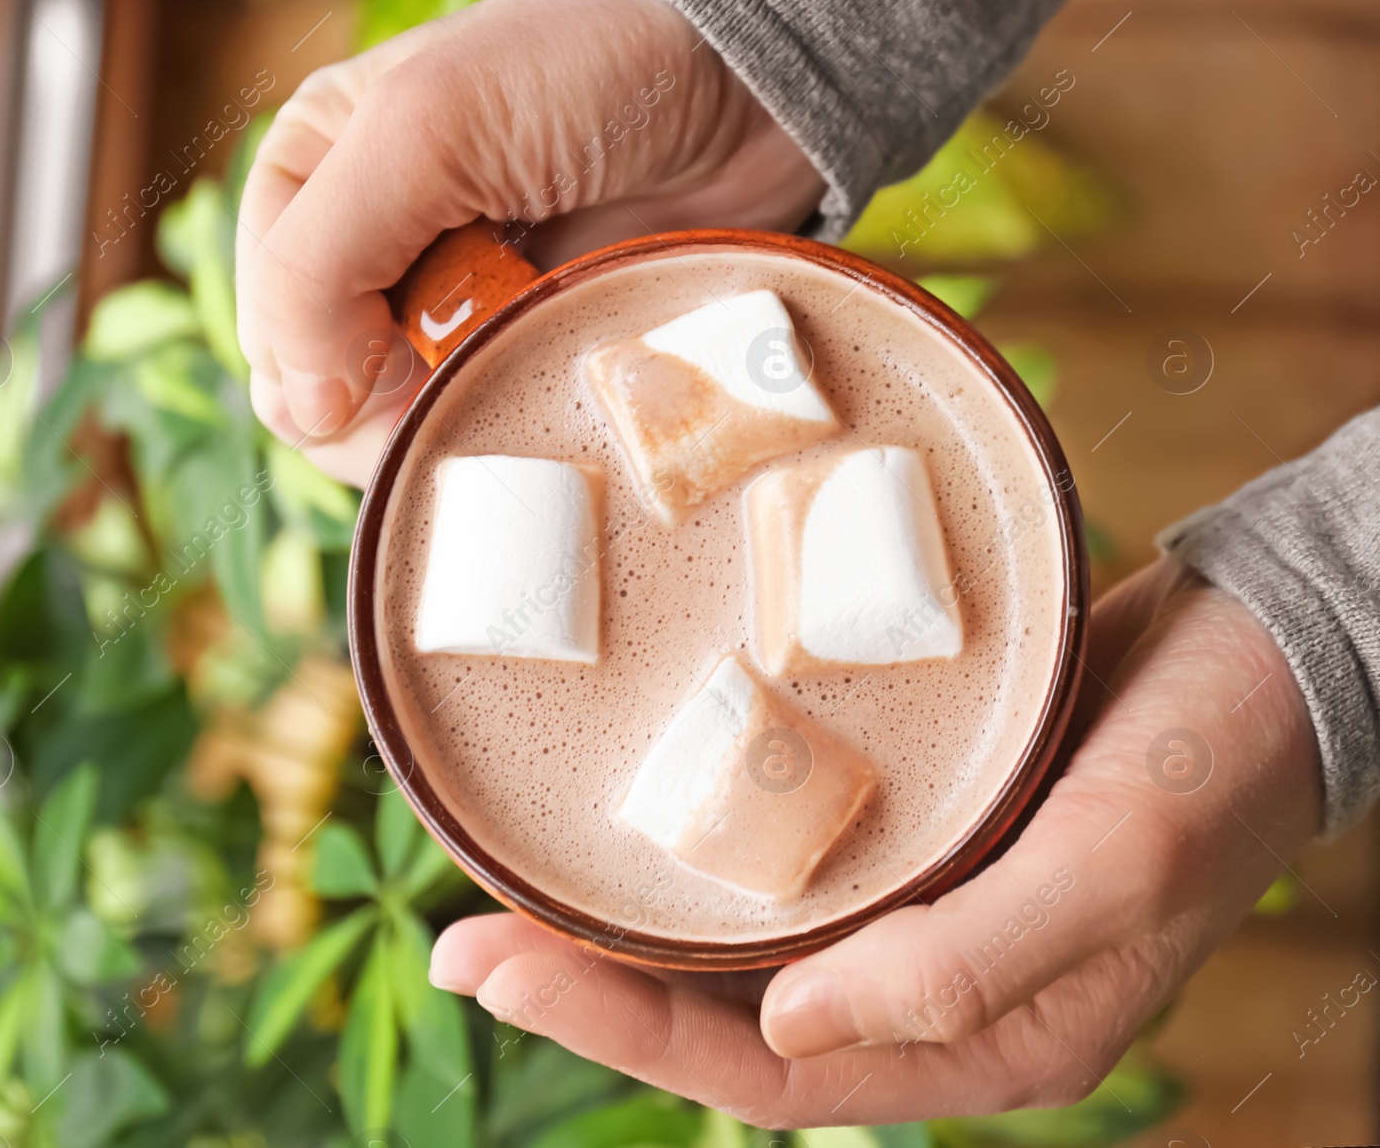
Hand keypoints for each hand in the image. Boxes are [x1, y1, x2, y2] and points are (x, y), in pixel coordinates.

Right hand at [235, 0, 824, 485]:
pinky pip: (485, 424)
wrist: (745, 83)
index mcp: (314, 179)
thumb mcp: (425, 130)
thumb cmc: (584, 68)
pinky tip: (542, 384)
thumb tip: (298, 409)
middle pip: (325, 397)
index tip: (403, 354)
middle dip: (385, 406)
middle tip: (470, 362)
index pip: (267, 326)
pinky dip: (504, 423)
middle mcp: (372, 250)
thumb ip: (321, 262)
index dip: (317, 367)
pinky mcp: (525, 348)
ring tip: (519, 358)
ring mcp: (453, 308)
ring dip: (451, 417)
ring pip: (405, 428)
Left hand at [427, 558, 1321, 1127]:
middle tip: (465, 939)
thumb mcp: (1108, 869)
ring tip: (509, 890)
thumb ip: (961, 969)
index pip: (764, 1072)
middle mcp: (930, 993)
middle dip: (592, 984)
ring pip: (741, 946)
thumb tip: (789, 1035)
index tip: (498, 966)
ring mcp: (916, 913)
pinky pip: (781, 867)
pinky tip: (629, 820)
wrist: (1260, 653)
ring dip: (628, 922)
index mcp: (980, 1045)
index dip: (622, 1030)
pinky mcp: (911, 835)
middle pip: (727, 1018)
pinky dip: (698, 855)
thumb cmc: (1207, 766)